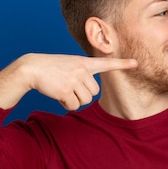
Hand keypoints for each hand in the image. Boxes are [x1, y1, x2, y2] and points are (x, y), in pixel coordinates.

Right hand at [0, 53, 137, 109]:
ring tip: (63, 89)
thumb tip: (90, 92)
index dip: (122, 63)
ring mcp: (74, 79)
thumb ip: (83, 72)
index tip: (136, 63)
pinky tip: (58, 95)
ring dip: (74, 100)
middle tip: (69, 87)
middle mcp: (81, 70)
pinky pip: (74, 106)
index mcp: (84, 62)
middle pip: (94, 92)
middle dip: (83, 94)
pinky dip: (66, 104)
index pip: (106, 63)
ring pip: (85, 101)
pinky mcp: (66, 90)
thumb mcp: (70, 64)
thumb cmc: (51, 68)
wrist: (32, 68)